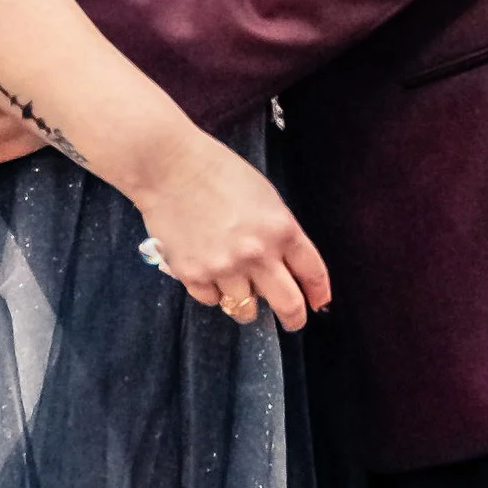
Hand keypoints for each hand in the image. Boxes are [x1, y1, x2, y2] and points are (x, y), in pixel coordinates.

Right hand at [133, 127, 330, 331]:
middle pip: (288, 304)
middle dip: (293, 318)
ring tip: (236, 285)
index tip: (317, 302)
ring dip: (245, 302)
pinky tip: (207, 269)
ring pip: (245, 309)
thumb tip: (285, 267)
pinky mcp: (193, 274)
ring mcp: (224, 267)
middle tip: (292, 321)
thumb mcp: (265, 197)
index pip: (313, 272)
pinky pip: (212, 299)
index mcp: (281, 229)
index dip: (318, 292)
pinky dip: (212, 291)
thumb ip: (279, 233)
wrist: (169, 166)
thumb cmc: (218, 172)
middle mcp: (257, 254)